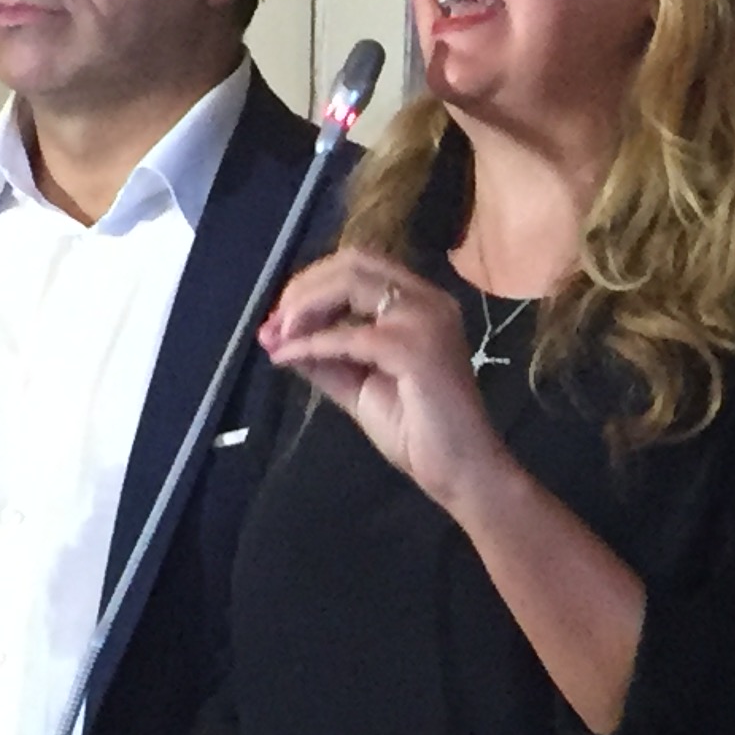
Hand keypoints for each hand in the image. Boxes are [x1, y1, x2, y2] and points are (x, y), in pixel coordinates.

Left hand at [262, 248, 511, 513]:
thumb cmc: (418, 433)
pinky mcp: (415, 347)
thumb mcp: (358, 386)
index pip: (359, 267)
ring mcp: (425, 318)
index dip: (312, 284)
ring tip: (278, 337)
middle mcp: (428, 299)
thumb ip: (324, 358)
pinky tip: (288, 357)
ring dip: (304, 307)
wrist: (460, 471)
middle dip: (303, 288)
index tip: (278, 319)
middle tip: (274, 324)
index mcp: (420, 304)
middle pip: (352, 263)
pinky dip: (312, 342)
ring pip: (349, 284)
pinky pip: (348, 334)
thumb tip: (277, 337)